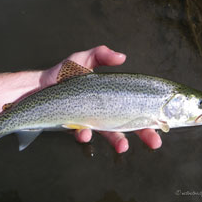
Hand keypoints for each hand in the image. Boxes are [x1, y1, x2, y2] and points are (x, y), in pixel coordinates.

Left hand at [40, 45, 161, 152]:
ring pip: (109, 134)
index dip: (148, 113)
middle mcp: (104, 110)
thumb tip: (122, 57)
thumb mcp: (82, 59)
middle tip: (155, 142)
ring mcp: (91, 120)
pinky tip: (84, 132)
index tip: (161, 121)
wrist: (40, 87)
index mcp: (110, 96)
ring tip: (123, 146)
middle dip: (143, 134)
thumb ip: (101, 55)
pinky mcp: (76, 126)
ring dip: (118, 141)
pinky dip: (85, 134)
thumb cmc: (62, 73)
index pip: (134, 105)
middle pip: (129, 123)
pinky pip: (84, 133)